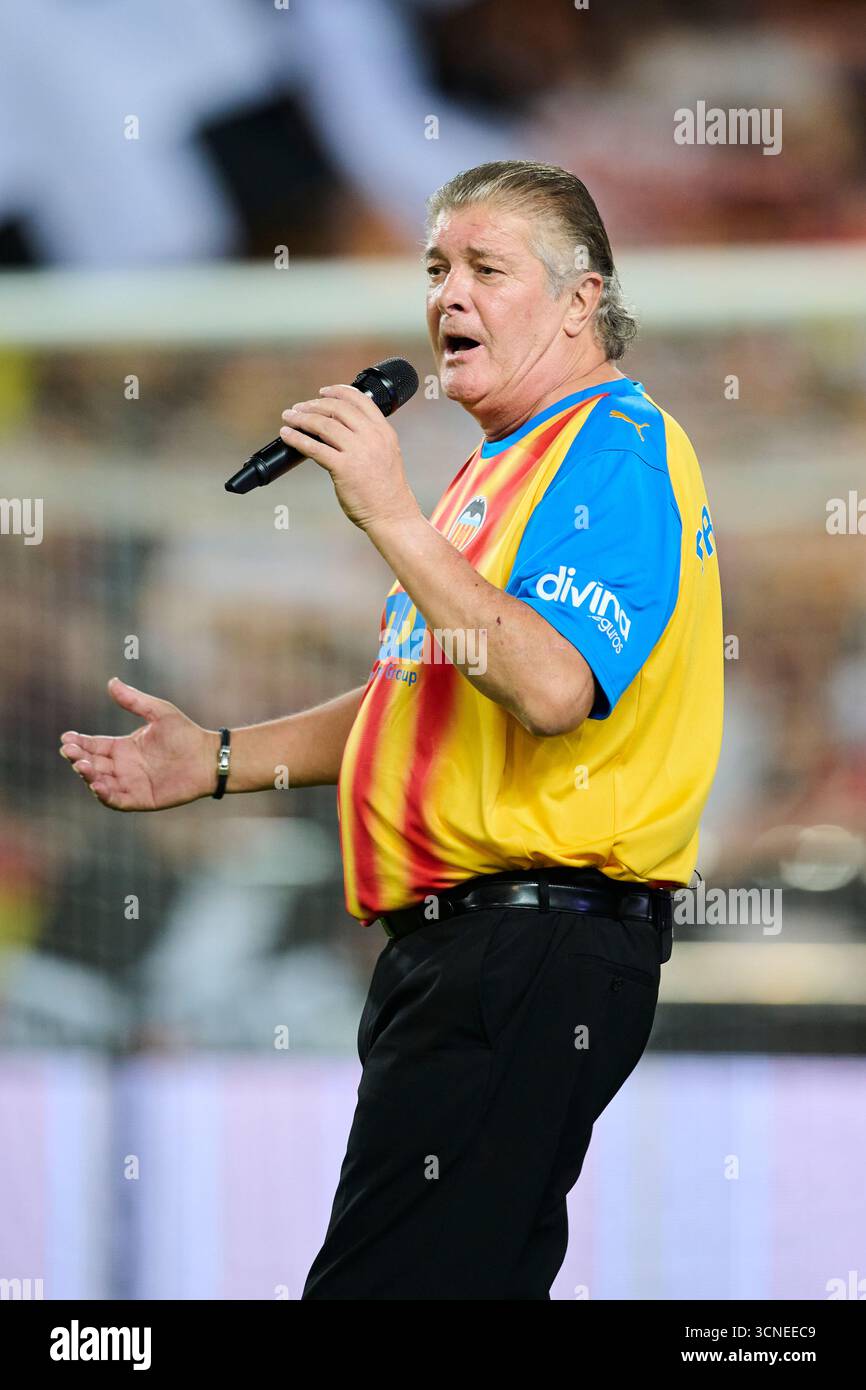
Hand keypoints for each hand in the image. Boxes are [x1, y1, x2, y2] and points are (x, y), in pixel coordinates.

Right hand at [58, 677, 218, 811]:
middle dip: (78, 758)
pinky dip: (104, 794)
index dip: (79, 742)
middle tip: (70, 751)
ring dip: (88, 776)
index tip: (66, 737)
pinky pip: (116, 800)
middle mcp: (123, 767)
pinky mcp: (140, 799)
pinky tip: (97, 785)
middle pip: (92, 764)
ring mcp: (130, 784)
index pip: (94, 746)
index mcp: (123, 747)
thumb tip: (112, 681)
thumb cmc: (185, 734)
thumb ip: (134, 700)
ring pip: (100, 782)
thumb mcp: (158, 712)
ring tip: (82, 765)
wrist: (208, 757)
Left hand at [279, 384, 420, 533]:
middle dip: (314, 404)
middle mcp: (372, 438)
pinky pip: (314, 447)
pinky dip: (297, 438)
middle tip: (299, 407)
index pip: (360, 400)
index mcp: (384, 432)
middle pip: (338, 408)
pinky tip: (287, 435)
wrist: (392, 516)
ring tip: (289, 418)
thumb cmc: (387, 492)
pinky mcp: (344, 468)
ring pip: (323, 424)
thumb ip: (370, 439)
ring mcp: (358, 452)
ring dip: (301, 418)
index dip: (338, 391)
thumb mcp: (386, 455)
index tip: (323, 392)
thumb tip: (340, 429)